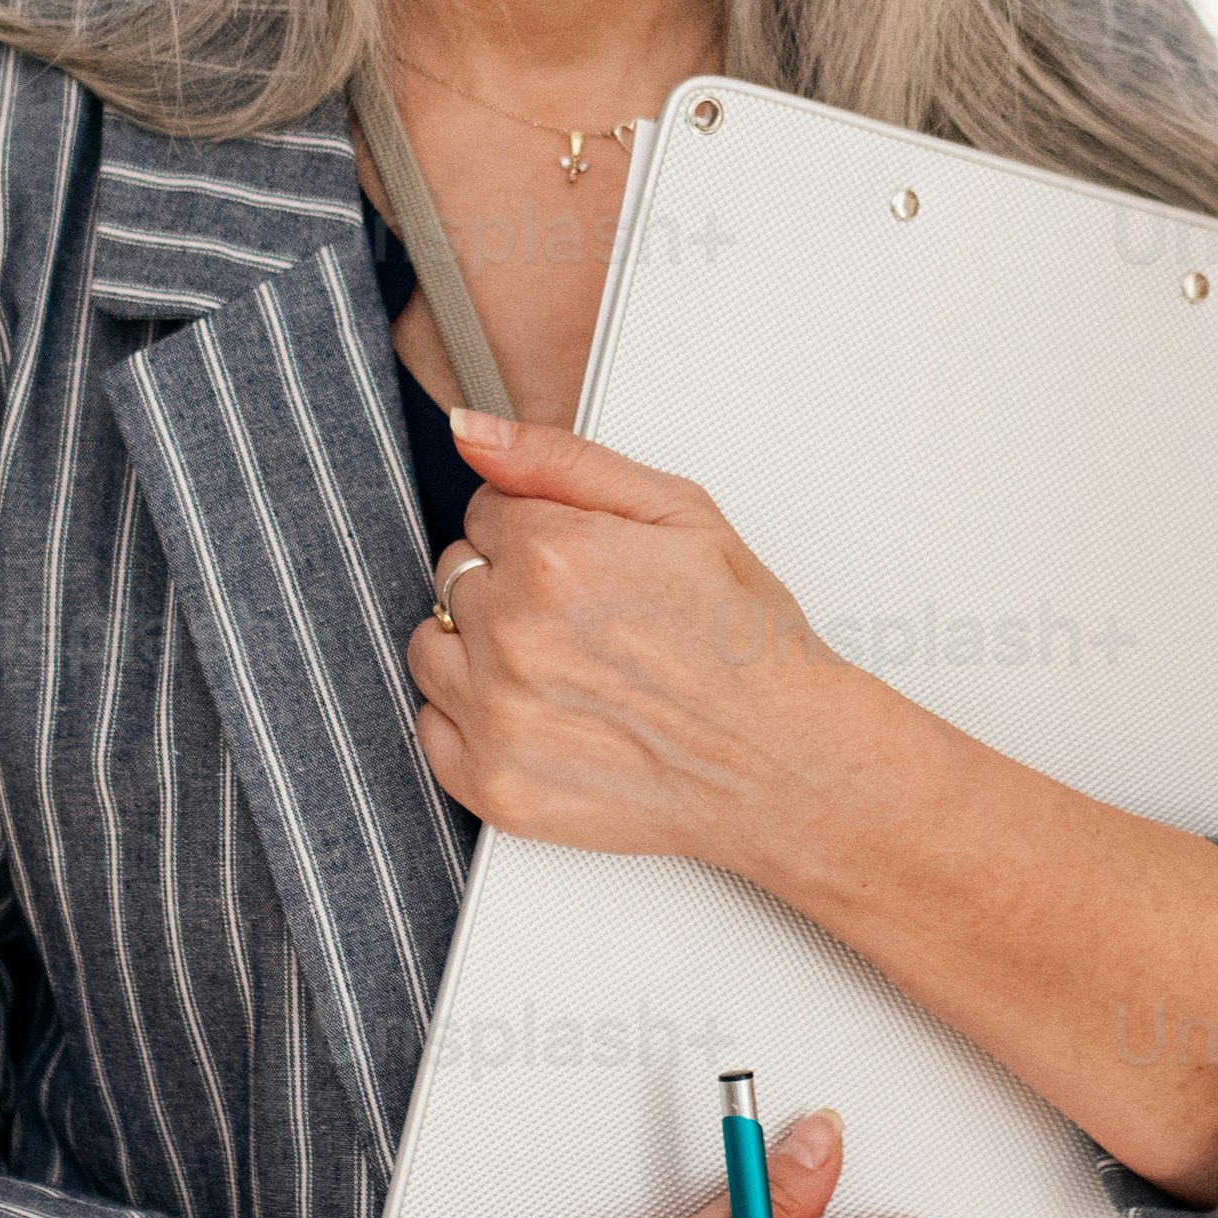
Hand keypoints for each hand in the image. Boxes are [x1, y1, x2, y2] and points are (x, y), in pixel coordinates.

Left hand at [406, 409, 908, 880]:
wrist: (787, 764)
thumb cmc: (747, 645)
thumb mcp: (680, 513)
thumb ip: (562, 460)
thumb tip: (473, 431)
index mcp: (555, 555)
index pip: (483, 512)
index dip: (538, 533)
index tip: (584, 567)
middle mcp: (515, 635)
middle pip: (454, 577)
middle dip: (508, 588)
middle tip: (586, 621)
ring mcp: (500, 717)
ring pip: (430, 650)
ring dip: (479, 652)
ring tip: (562, 669)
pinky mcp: (495, 786)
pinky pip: (432, 729)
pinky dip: (472, 722)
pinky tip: (542, 715)